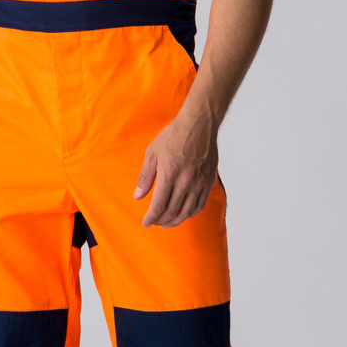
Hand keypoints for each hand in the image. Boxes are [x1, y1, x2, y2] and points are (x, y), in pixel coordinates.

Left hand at [133, 110, 218, 227]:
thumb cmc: (173, 136)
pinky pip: (200, 204)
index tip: (146, 223)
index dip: (151, 217)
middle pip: (173, 211)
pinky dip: (191, 213)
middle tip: (155, 222)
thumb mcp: (152, 153)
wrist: (198, 123)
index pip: (159, 205)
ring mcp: (199, 181)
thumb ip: (145, 177)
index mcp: (169, 173)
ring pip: (187, 211)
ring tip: (167, 222)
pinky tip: (184, 214)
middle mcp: (185, 180)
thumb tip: (138, 196)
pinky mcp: (209, 180)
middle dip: (161, 220)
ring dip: (176, 221)